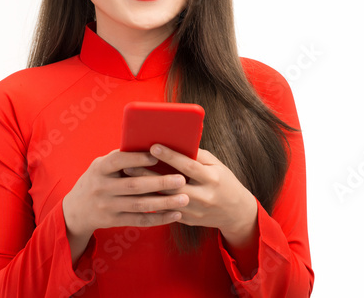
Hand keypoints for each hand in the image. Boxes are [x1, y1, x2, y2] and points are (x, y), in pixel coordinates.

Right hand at [61, 149, 189, 263]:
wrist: (76, 210)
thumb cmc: (97, 180)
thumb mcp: (101, 166)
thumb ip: (120, 159)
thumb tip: (151, 147)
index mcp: (99, 169)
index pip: (118, 161)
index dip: (137, 158)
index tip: (157, 156)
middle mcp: (102, 188)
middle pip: (134, 185)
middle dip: (160, 183)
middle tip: (181, 179)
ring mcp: (107, 206)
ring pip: (140, 205)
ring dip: (164, 202)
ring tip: (184, 198)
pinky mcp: (114, 221)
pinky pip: (139, 220)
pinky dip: (159, 218)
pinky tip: (175, 215)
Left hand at [123, 144, 257, 238]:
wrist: (235, 212)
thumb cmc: (223, 182)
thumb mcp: (217, 165)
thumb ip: (198, 156)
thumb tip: (177, 142)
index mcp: (212, 179)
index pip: (188, 166)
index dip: (170, 156)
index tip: (153, 147)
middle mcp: (203, 197)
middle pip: (172, 185)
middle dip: (149, 175)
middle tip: (129, 165)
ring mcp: (194, 211)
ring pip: (165, 201)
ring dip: (145, 190)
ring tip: (128, 179)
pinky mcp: (187, 220)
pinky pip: (165, 211)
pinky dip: (151, 202)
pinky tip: (136, 194)